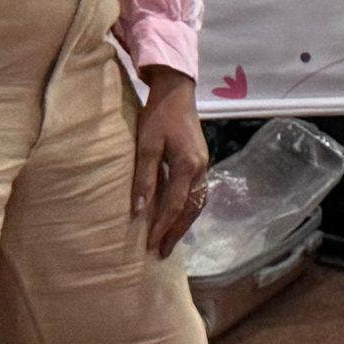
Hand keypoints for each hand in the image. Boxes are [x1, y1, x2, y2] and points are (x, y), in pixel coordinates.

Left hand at [134, 69, 211, 257]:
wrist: (177, 91)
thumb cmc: (158, 116)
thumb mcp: (146, 146)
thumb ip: (144, 178)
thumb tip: (139, 211)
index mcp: (188, 166)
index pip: (175, 205)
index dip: (162, 227)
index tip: (150, 246)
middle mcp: (201, 168)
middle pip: (192, 209)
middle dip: (177, 231)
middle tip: (163, 252)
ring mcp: (204, 164)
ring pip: (199, 202)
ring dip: (185, 222)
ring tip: (171, 239)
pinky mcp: (201, 159)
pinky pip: (199, 191)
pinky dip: (190, 208)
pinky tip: (180, 214)